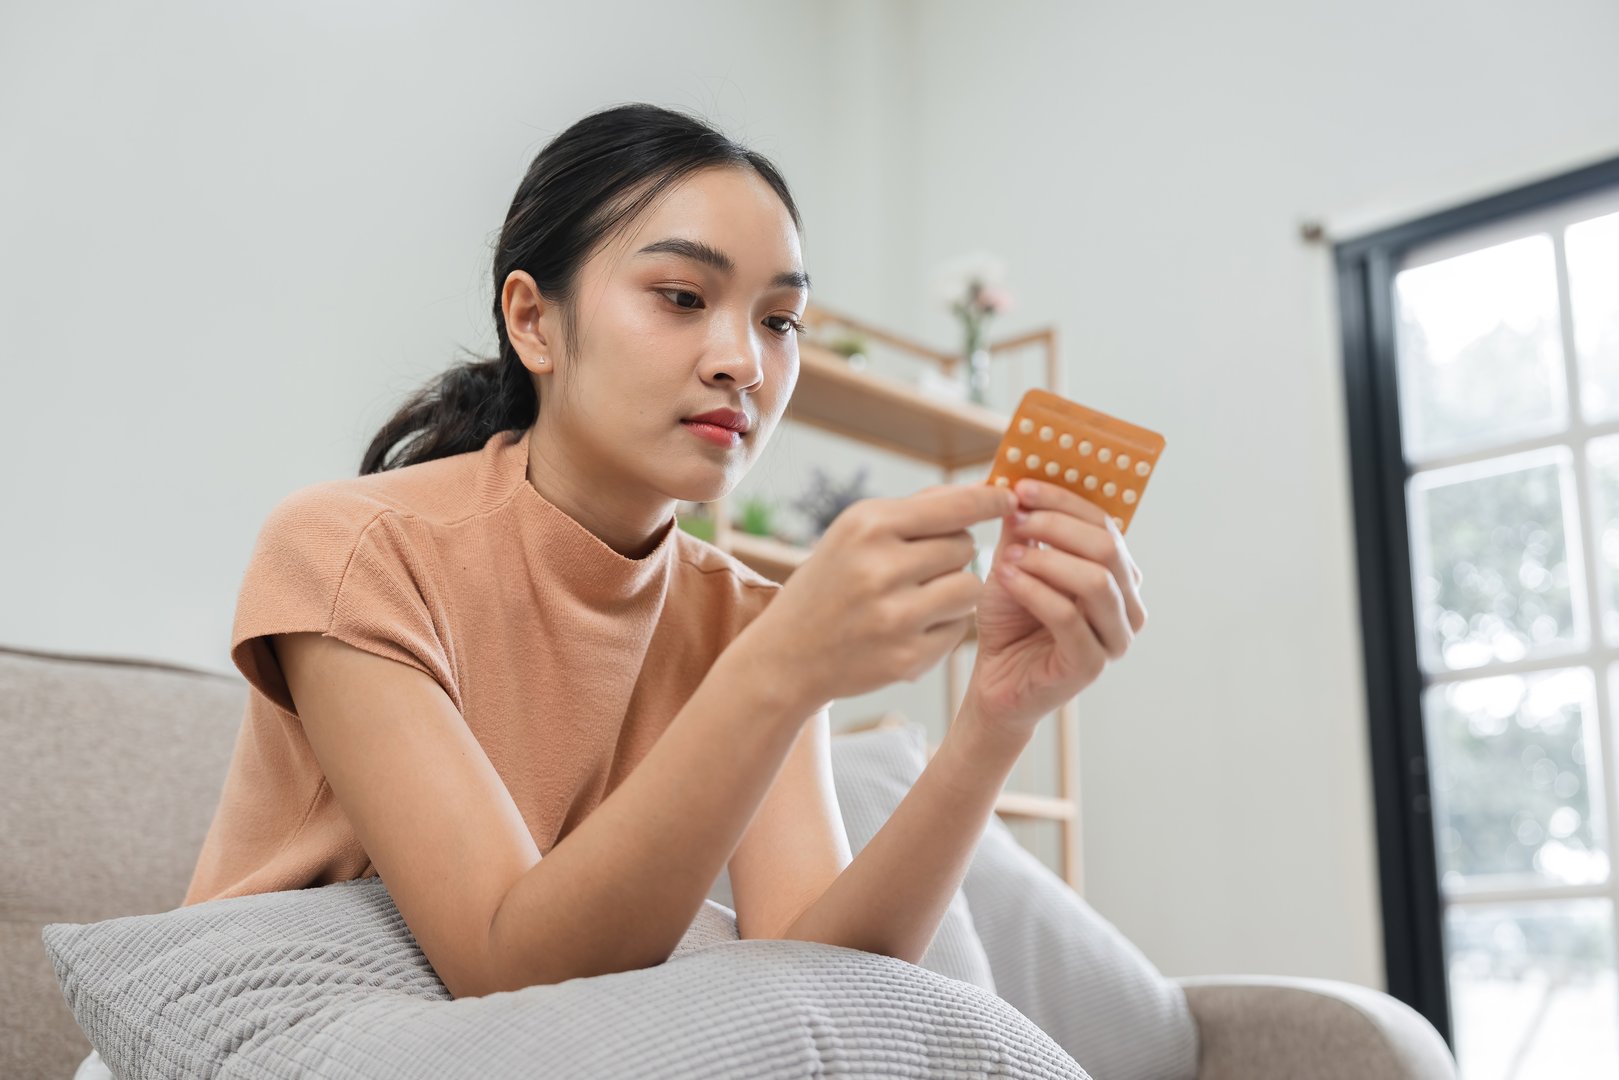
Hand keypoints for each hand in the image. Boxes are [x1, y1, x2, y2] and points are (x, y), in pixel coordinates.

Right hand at [743, 482, 1018, 707]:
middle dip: (951, 554)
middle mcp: (882, 568)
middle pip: (964, 547)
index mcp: (868, 526)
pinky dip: (942, 626)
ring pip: (970, 588)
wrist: (787, 655)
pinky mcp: (908, 657)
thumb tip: (983, 489)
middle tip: (917, 566)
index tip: (1009, 498)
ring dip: (954, 589)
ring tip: (918, 596)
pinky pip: (959, 629)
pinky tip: (907, 628)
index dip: (990, 500)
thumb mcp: (855, 533)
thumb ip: (917, 510)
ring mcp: (896, 616)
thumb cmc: (829, 582)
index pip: (954, 506)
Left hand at [966, 477, 1147, 740]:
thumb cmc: (1010, 621)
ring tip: (1008, 555)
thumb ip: (1025, 528)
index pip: (1105, 524)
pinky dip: (1034, 590)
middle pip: (1107, 548)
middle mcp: (1128, 605)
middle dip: (1057, 525)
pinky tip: (1006, 579)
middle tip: (1016, 516)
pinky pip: (1068, 616)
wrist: (995, 680)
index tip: (1022, 487)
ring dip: (1047, 559)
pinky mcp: (1092, 664)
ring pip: (1095, 580)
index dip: (1064, 500)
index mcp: (1119, 575)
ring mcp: (1116, 638)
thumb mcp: (1016, 563)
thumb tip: (1020, 481)